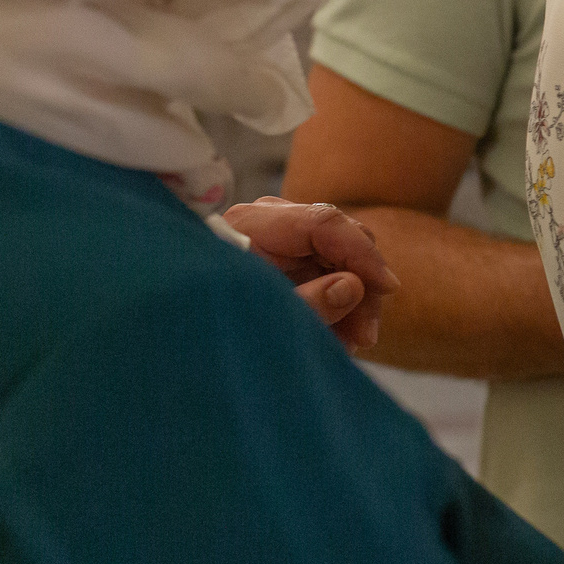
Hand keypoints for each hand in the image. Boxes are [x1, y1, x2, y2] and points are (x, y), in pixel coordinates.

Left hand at [224, 195, 399, 351]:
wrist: (175, 342)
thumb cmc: (207, 329)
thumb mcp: (260, 322)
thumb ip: (307, 304)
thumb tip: (352, 286)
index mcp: (252, 225)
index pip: (324, 222)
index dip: (362, 255)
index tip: (388, 289)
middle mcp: (269, 220)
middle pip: (340, 237)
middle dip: (362, 285)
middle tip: (365, 337)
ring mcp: (280, 235)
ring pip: (341, 255)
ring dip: (354, 299)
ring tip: (350, 344)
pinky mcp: (287, 254)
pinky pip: (329, 268)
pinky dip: (340, 299)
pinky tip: (338, 334)